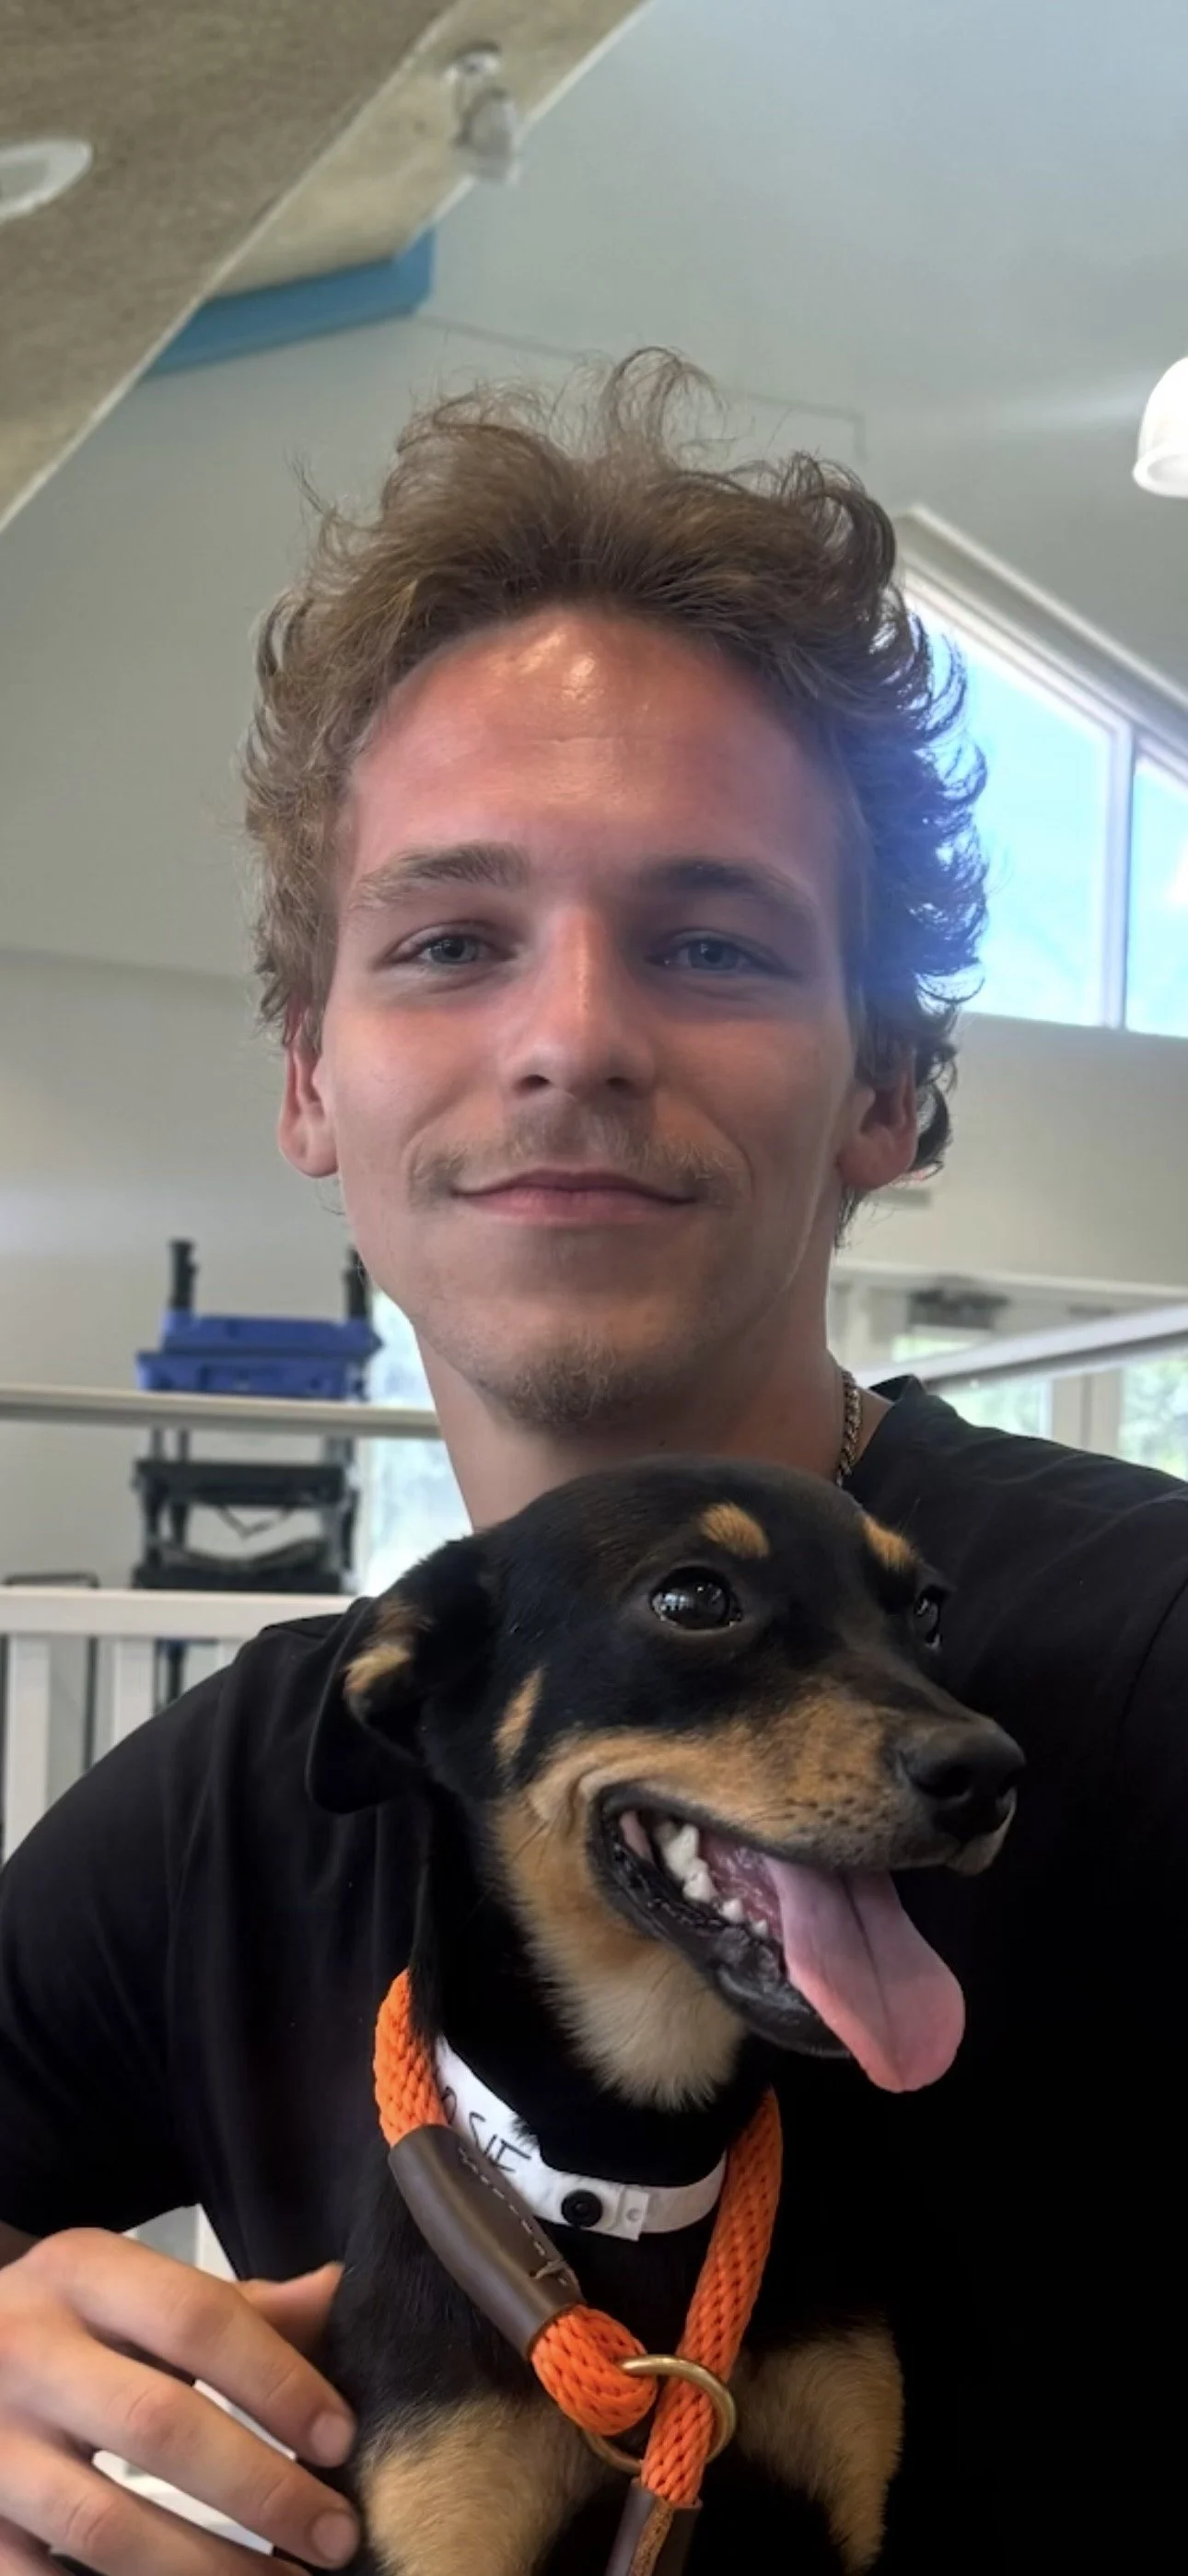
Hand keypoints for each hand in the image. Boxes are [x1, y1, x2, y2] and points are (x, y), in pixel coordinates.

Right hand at [0, 2229, 360, 2571]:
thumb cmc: (65, 2326)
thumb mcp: (132, 2288)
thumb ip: (234, 2304)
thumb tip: (336, 2293)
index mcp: (82, 2273)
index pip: (196, 2318)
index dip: (277, 2380)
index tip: (340, 2440)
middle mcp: (28, 2350)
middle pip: (159, 2426)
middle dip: (261, 2490)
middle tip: (335, 2537)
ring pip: (104, 2524)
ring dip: (206, 2569)